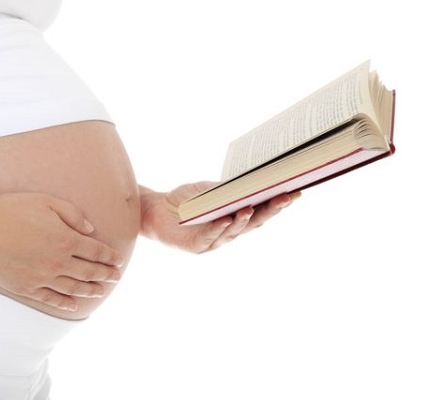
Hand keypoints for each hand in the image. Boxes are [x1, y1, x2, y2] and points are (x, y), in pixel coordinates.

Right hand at [0, 192, 123, 311]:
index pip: (96, 252)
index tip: (118, 261)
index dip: (109, 257)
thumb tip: (91, 229)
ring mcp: (42, 278)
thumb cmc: (11, 210)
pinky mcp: (26, 288)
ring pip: (73, 288)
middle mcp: (58, 262)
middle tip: (116, 277)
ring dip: (90, 290)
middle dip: (105, 275)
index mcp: (66, 240)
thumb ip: (73, 215)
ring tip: (100, 291)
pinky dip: (65, 304)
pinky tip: (74, 306)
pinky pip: (50, 299)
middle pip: (89, 272)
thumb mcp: (46, 202)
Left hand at [140, 182, 299, 252]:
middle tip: (285, 198)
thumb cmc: (185, 201)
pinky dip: (219, 228)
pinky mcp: (196, 246)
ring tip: (251, 207)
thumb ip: (228, 189)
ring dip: (243, 219)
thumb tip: (252, 179)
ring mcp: (213, 241)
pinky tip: (226, 219)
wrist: (155, 211)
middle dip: (270, 210)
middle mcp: (228, 232)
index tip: (296, 191)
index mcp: (235, 218)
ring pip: (234, 231)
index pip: (261, 212)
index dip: (278, 204)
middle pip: (253, 223)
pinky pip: (210, 236)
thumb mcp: (209, 191)